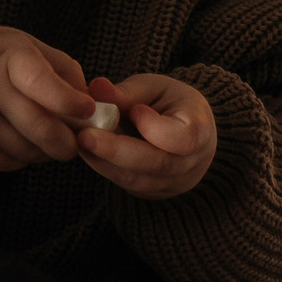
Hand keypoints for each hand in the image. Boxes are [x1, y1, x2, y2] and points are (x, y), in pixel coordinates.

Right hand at [0, 25, 98, 169]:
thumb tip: (90, 105)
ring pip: (27, 152)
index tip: (88, 109)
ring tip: (50, 138)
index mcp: (8, 58)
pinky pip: (8, 163)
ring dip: (47, 151)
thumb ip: (62, 69)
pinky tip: (25, 141)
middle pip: (40, 129)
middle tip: (77, 141)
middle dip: (68, 142)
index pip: (41, 83)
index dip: (69, 102)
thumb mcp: (24, 44)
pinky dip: (25, 158)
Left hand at [77, 74, 217, 199]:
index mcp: (201, 130)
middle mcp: (191, 164)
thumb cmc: (169, 103)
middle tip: (84, 135)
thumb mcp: (154, 88)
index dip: (156, 128)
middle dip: (116, 151)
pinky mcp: (152, 193)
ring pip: (136, 179)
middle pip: (156, 164)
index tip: (135, 110)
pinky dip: (104, 167)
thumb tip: (96, 89)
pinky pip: (126, 184)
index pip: (183, 139)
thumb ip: (128, 92)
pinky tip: (87, 150)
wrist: (184, 131)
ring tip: (80, 139)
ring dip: (103, 160)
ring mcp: (173, 184)